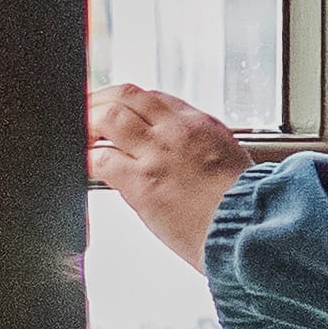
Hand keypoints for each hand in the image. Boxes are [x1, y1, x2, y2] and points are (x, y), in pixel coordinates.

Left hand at [86, 84, 256, 271]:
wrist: (248, 232)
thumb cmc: (244, 207)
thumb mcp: (227, 159)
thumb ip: (197, 147)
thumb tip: (175, 153)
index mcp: (200, 123)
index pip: (151, 97)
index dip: (125, 100)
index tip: (112, 107)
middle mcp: (176, 131)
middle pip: (126, 96)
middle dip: (99, 100)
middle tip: (86, 111)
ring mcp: (156, 154)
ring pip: (108, 117)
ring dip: (87, 123)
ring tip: (79, 134)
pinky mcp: (140, 183)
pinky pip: (100, 160)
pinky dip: (86, 158)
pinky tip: (84, 163)